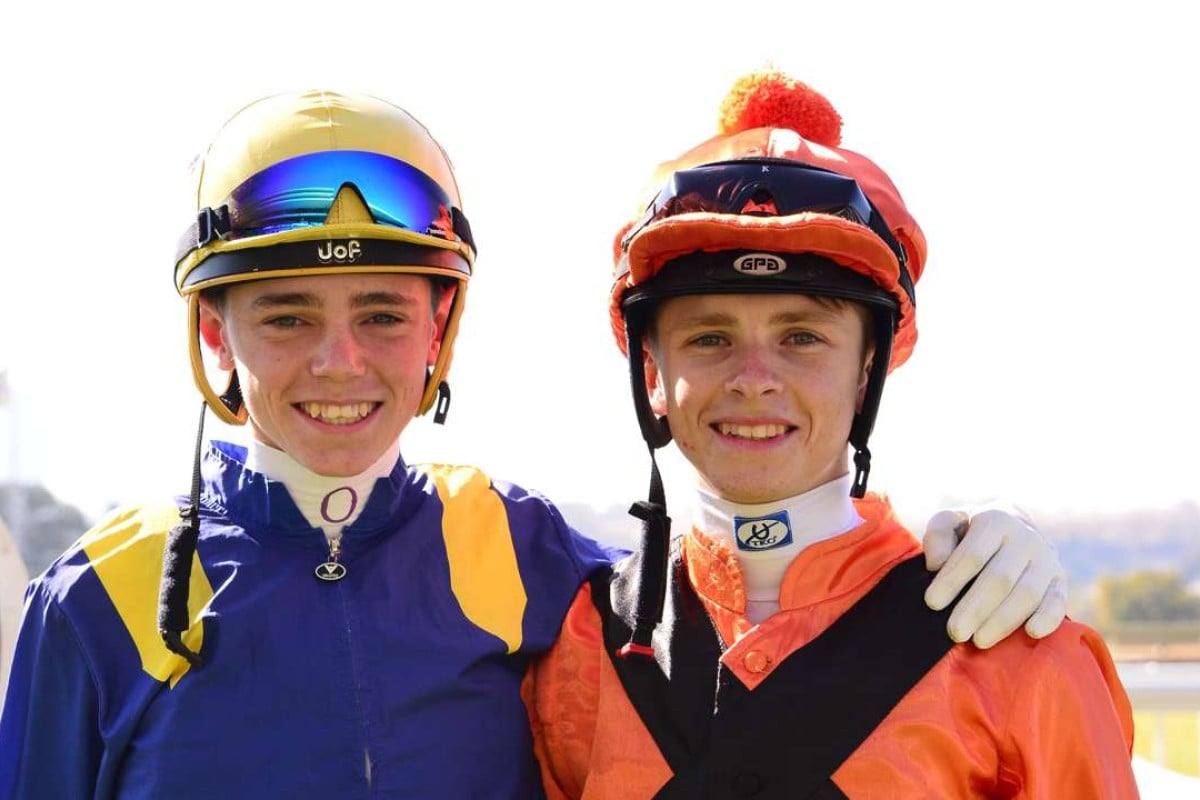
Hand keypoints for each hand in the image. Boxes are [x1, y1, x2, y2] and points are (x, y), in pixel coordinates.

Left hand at [922, 501, 1067, 648]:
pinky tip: (1031, 633)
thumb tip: (936, 564)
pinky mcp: (1060, 579)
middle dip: (975, 609)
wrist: (1013, 525)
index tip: (932, 603)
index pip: (973, 555)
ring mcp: (1047, 558)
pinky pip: (1058, 601)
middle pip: (1000, 579)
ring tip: (978, 641)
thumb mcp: (950, 522)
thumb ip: (938, 536)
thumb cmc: (970, 530)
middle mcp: (1026, 537)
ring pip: (1028, 593)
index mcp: (996, 520)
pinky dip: (1048, 618)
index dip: (952, 580)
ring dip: (1003, 620)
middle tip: (954, 632)